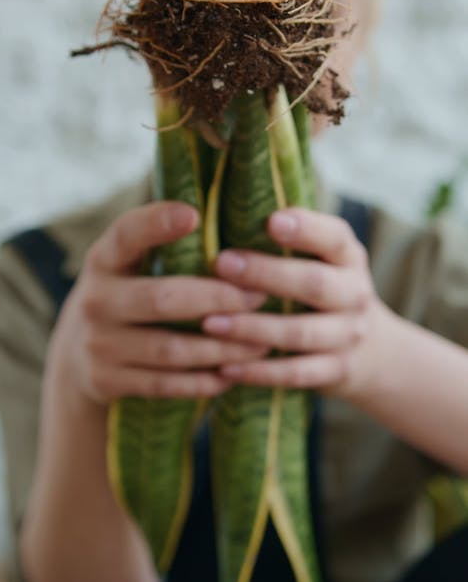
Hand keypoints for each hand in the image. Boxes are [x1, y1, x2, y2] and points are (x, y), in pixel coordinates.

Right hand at [48, 201, 265, 407]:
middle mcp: (96, 299)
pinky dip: (203, 381)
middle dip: (218, 299)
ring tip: (262, 342)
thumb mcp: (131, 264)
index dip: (156, 223)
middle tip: (260, 297)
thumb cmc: (129, 293)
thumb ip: (165, 244)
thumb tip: (238, 222)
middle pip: (162, 299)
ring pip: (170, 349)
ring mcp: (97, 343)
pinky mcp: (104, 381)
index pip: (125, 234)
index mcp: (104, 259)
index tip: (193, 215)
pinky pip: (164, 385)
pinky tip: (234, 374)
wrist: (78, 354)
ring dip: (222, 347)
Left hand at [202, 207, 377, 398]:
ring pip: (300, 333)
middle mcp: (354, 293)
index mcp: (348, 257)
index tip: (271, 221)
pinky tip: (223, 368)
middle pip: (315, 284)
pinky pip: (296, 374)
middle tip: (222, 263)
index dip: (306, 229)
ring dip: (252, 328)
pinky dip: (259, 373)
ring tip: (208, 323)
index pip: (333, 238)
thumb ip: (290, 239)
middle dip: (267, 274)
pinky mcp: (337, 371)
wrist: (373, 351)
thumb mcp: (322, 260)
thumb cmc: (324, 290)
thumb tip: (220, 208)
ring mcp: (348, 335)